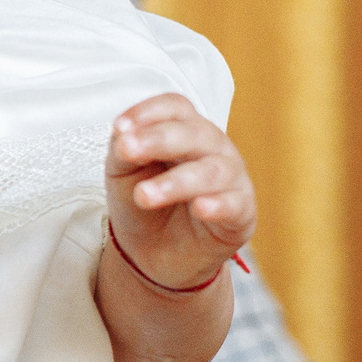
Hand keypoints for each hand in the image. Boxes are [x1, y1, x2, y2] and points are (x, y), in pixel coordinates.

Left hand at [106, 94, 254, 289]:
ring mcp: (231, 179)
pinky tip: (200, 208)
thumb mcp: (123, 172)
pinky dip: (218, 205)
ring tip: (145, 195)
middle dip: (158, 140)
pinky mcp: (242, 212)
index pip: (175, 108)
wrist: (152, 254)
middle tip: (127, 150)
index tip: (120, 127)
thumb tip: (124, 134)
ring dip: (177, 181)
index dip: (149, 112)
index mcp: (184, 130)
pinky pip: (235, 204)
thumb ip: (123, 150)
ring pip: (212, 171)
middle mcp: (212, 148)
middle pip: (194, 133)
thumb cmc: (143, 203)